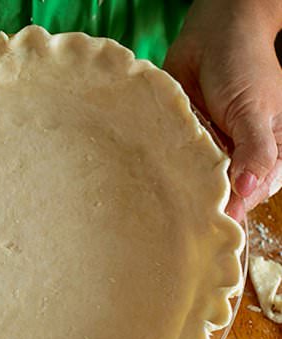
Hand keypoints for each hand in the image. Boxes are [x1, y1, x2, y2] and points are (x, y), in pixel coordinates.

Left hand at [164, 0, 281, 219]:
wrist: (213, 35)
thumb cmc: (244, 67)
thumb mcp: (257, 110)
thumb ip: (256, 150)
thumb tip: (247, 190)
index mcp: (264, 157)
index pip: (248, 197)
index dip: (229, 214)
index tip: (206, 230)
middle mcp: (234, 161)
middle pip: (218, 198)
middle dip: (199, 211)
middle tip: (174, 230)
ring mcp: (206, 156)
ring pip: (192, 187)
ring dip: (177, 199)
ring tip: (156, 216)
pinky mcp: (181, 146)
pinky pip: (171, 167)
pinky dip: (161, 178)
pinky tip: (147, 191)